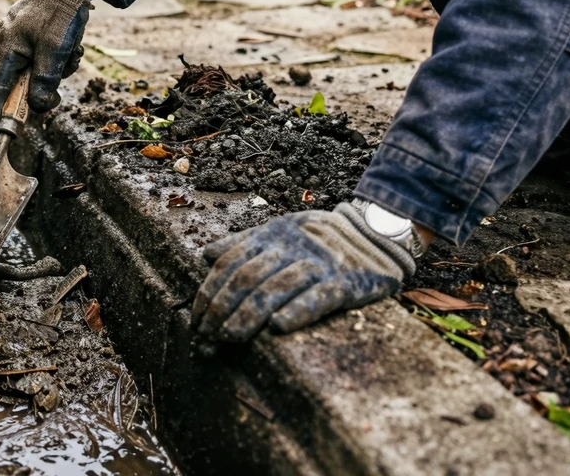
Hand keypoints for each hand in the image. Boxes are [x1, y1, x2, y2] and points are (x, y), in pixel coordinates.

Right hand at [0, 0, 101, 130]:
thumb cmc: (60, 13)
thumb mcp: (56, 50)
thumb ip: (44, 81)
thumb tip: (38, 107)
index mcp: (6, 48)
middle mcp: (5, 42)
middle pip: (20, 80)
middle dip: (44, 82)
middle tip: (64, 73)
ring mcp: (15, 36)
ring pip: (33, 68)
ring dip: (55, 67)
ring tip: (72, 50)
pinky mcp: (27, 32)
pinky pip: (39, 55)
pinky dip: (56, 56)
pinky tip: (71, 43)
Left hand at [191, 202, 415, 341]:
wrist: (373, 233)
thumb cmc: (318, 237)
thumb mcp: (280, 231)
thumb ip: (244, 243)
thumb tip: (207, 255)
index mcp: (271, 235)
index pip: (230, 263)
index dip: (209, 293)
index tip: (196, 321)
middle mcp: (290, 247)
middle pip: (246, 278)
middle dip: (221, 310)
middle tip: (206, 338)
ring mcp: (318, 264)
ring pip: (275, 288)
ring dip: (247, 316)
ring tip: (228, 339)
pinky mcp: (346, 282)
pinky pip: (318, 298)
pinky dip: (297, 311)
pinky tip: (277, 328)